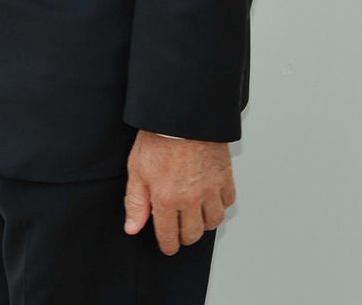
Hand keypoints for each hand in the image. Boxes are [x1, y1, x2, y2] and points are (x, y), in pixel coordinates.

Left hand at [124, 131, 235, 255]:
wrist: (181, 114)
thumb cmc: (157, 137)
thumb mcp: (136, 169)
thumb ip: (136, 202)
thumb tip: (133, 227)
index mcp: (166, 198)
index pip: (169, 235)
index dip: (168, 245)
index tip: (168, 246)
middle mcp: (191, 199)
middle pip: (193, 233)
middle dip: (185, 237)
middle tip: (180, 232)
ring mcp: (210, 189)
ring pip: (213, 221)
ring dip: (204, 223)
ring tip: (196, 216)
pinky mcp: (224, 177)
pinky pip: (228, 202)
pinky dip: (221, 204)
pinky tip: (211, 199)